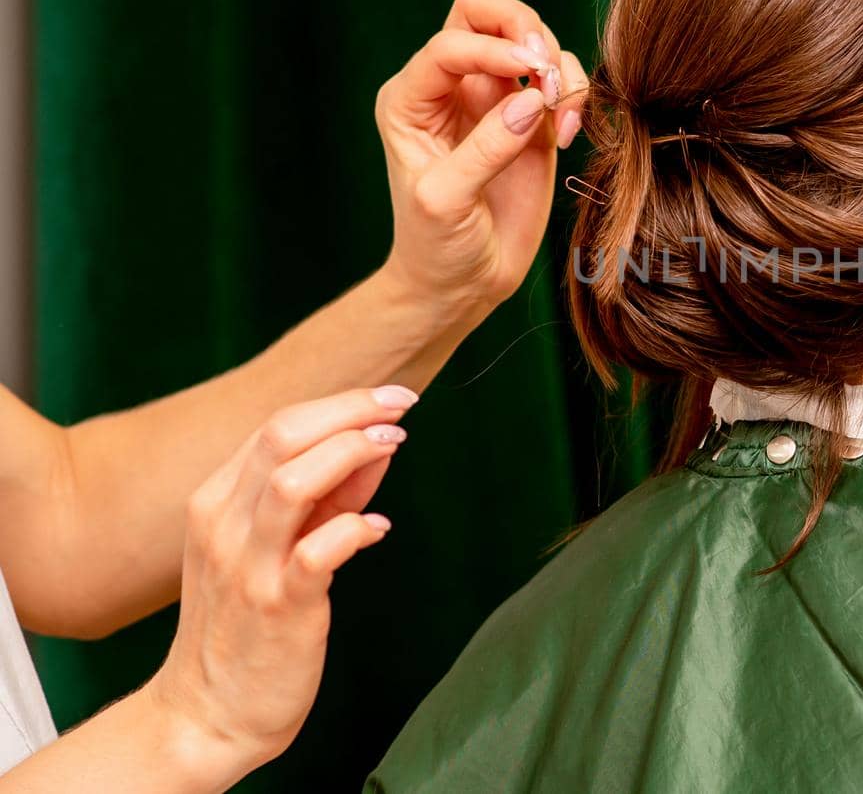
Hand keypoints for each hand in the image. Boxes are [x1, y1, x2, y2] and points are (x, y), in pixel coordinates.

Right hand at [144, 387, 414, 779]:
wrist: (209, 713)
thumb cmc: (248, 622)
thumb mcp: (277, 546)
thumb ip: (328, 495)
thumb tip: (378, 443)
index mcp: (215, 501)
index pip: (276, 426)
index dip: (340, 404)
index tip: (390, 399)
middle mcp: (223, 524)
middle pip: (281, 436)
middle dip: (350, 411)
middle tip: (402, 407)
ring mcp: (246, 565)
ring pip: (291, 481)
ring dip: (351, 453)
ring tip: (393, 446)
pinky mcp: (276, 605)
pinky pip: (318, 550)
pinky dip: (354, 527)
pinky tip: (377, 529)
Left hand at [376, 0, 589, 319]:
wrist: (463, 285)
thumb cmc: (436, 246)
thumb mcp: (445, 201)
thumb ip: (484, 148)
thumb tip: (533, 100)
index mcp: (412, 99)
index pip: (451, 43)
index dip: (492, 48)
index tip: (530, 72)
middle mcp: (451, 89)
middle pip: (483, 13)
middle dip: (522, 26)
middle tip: (546, 65)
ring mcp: (495, 100)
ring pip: (531, 40)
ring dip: (556, 65)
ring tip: (561, 117)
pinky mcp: (533, 120)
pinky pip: (561, 79)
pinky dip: (574, 94)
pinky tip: (567, 136)